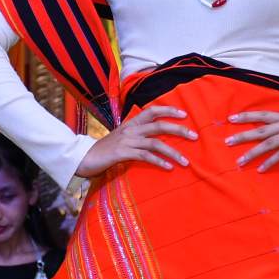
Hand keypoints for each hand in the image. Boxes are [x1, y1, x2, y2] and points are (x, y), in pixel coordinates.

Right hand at [74, 105, 196, 177]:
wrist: (83, 158)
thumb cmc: (104, 150)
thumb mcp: (121, 138)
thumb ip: (135, 135)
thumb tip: (153, 138)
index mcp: (130, 124)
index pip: (152, 111)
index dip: (169, 110)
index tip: (184, 114)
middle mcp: (130, 130)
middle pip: (159, 125)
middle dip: (178, 130)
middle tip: (194, 136)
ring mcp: (127, 141)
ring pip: (155, 142)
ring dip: (173, 152)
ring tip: (186, 162)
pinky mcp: (123, 154)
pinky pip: (145, 156)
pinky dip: (159, 161)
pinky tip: (168, 168)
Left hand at [225, 112, 278, 176]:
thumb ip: (278, 134)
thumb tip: (255, 137)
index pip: (263, 115)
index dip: (246, 117)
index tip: (230, 119)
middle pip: (262, 129)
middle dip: (243, 136)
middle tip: (228, 142)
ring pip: (270, 143)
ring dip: (253, 153)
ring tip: (240, 161)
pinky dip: (270, 162)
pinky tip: (260, 170)